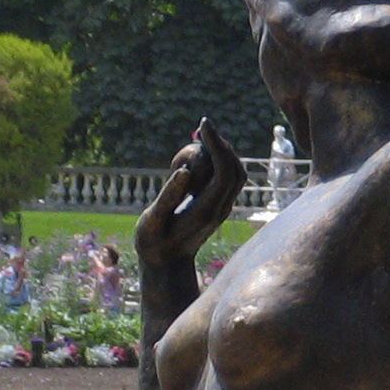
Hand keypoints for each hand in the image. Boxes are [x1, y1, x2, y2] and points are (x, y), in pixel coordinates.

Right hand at [137, 122, 244, 267]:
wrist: (167, 265)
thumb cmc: (154, 244)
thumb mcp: (153, 221)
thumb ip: (168, 196)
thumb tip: (184, 172)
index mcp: (207, 210)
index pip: (224, 171)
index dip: (217, 145)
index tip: (203, 124)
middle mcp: (220, 208)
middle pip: (235, 170)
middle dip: (221, 144)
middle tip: (202, 127)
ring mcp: (222, 208)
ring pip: (234, 173)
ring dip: (219, 152)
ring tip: (195, 145)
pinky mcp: (218, 206)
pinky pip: (225, 178)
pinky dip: (215, 162)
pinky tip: (196, 158)